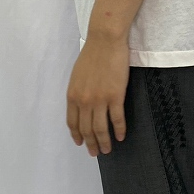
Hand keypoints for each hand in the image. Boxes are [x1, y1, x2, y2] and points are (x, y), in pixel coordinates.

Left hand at [66, 35, 129, 156]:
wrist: (105, 41)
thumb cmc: (92, 54)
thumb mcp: (77, 75)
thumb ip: (77, 92)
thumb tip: (81, 104)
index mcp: (73, 95)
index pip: (73, 123)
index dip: (77, 136)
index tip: (81, 143)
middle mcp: (84, 101)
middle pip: (87, 129)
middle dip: (91, 144)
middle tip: (95, 153)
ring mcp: (100, 100)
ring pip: (101, 128)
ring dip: (104, 142)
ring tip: (108, 150)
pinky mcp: (116, 96)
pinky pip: (117, 119)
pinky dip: (119, 130)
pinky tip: (121, 136)